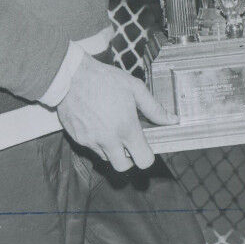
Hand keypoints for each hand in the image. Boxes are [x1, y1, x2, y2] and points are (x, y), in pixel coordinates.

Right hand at [57, 58, 173, 171]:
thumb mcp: (135, 88)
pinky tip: (99, 124)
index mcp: (126, 128)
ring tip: (113, 129)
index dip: (147, 156)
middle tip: (130, 143)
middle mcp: (108, 139)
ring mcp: (91, 140)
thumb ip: (154, 108)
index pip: (144, 160)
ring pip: (106, 158)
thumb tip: (173, 120)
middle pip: (123, 167)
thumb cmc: (105, 79)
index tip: (145, 146)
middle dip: (129, 159)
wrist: (71, 76)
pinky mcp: (78, 138)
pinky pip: (92, 148)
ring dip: (113, 150)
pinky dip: (98, 142)